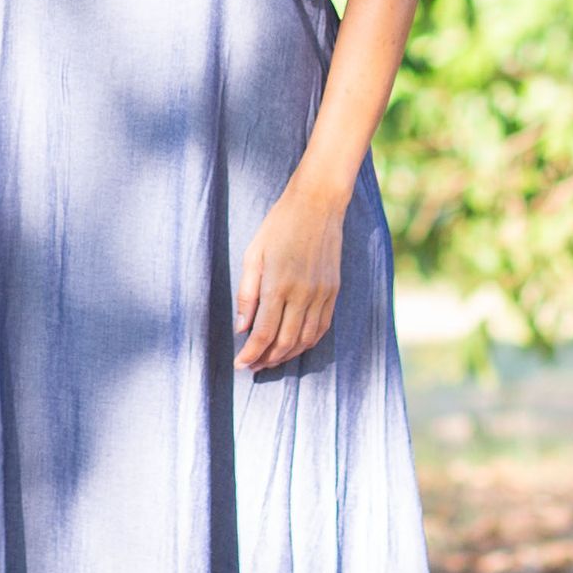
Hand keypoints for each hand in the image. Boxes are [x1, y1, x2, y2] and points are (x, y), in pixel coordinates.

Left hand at [235, 176, 344, 370]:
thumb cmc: (279, 225)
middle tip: (253, 367)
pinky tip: (295, 346)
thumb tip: (241, 328)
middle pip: (285, 343)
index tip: (240, 365)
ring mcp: (321, 295)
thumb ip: (247, 293)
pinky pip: (322, 328)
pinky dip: (308, 343)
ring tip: (271, 360)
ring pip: (305, 340)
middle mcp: (302, 295)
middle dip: (266, 360)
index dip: (250, 355)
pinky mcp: (333, 292)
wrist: (317, 205)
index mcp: (277, 285)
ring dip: (287, 356)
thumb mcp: (253, 254)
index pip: (262, 334)